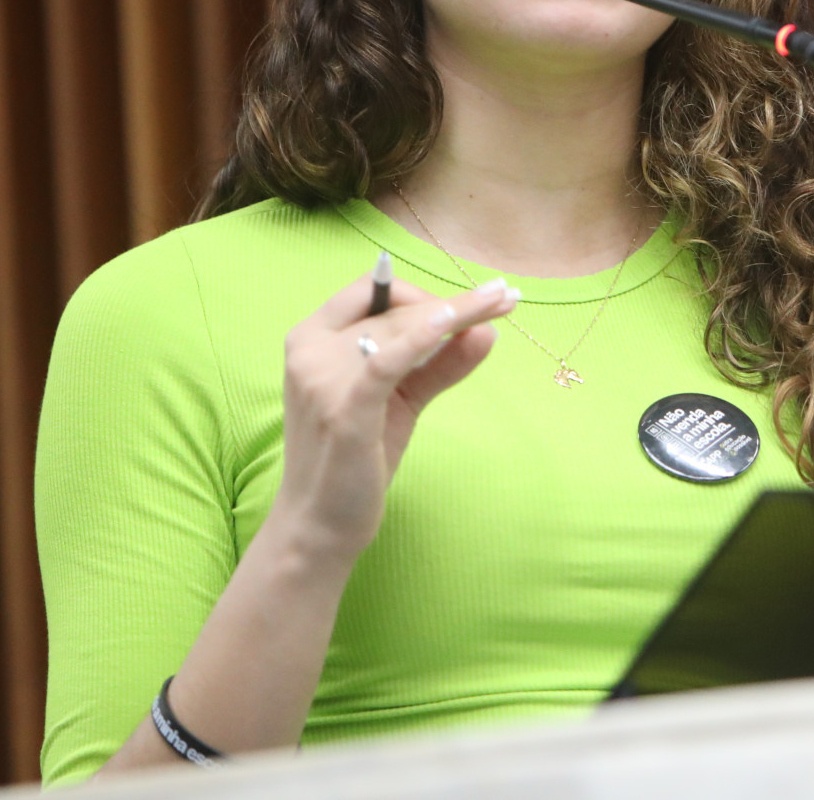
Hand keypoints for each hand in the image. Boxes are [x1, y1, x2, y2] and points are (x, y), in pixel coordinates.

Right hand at [272, 273, 516, 562]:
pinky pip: (385, 361)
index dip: (425, 288)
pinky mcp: (344, 410)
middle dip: (454, 301)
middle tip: (505, 298)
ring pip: (399, 327)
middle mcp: (309, 350)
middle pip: (393, 307)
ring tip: (500, 306)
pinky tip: (456, 322)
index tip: (479, 296)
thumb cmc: (356, 457)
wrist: (319, 524)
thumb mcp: (401, 400)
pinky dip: (421, 337)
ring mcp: (322, 379)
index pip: (373, 291)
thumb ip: (438, 365)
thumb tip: (486, 332)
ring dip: (456, 313)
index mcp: (312, 338)